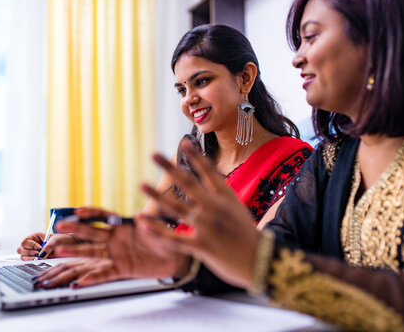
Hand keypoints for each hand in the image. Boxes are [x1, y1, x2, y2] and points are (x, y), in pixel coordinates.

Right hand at [16, 232, 79, 260]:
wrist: (71, 246)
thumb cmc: (64, 240)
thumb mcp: (56, 241)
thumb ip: (48, 247)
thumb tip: (41, 255)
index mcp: (36, 236)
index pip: (25, 241)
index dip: (31, 245)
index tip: (40, 248)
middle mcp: (33, 244)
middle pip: (21, 249)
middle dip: (29, 252)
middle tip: (39, 254)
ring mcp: (34, 252)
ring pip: (23, 256)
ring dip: (29, 257)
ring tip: (39, 257)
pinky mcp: (37, 259)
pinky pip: (28, 261)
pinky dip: (31, 262)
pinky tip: (39, 260)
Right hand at [36, 207, 189, 287]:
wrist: (176, 258)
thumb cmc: (167, 238)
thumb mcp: (161, 229)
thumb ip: (150, 224)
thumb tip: (140, 216)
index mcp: (124, 224)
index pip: (104, 216)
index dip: (91, 213)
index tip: (78, 211)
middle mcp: (116, 238)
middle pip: (93, 232)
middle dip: (76, 229)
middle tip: (60, 226)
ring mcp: (117, 253)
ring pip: (93, 252)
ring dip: (77, 251)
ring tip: (60, 251)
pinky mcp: (122, 268)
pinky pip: (105, 273)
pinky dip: (94, 277)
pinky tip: (82, 280)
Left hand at [137, 140, 259, 288]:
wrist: (262, 261)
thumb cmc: (249, 236)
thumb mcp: (238, 210)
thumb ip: (221, 197)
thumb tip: (208, 183)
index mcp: (227, 197)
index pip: (209, 172)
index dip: (196, 156)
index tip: (184, 142)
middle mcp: (215, 208)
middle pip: (188, 183)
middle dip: (170, 168)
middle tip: (154, 154)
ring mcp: (208, 226)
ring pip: (176, 208)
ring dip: (157, 195)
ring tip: (141, 185)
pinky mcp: (202, 245)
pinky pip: (174, 237)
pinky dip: (156, 230)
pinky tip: (143, 222)